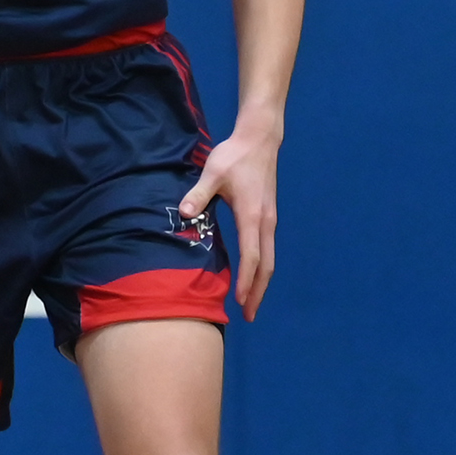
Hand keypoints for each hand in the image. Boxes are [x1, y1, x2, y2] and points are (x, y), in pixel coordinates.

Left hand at [180, 115, 281, 318]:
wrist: (260, 139)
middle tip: (249, 314)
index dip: (246, 280)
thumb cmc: (235, 156)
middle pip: (266, 265)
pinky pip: (266, 249)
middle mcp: (266, 222)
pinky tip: (251, 277)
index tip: (239, 300)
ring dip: (261, 282)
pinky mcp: (267, 216)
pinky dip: (261, 267)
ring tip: (251, 303)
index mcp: (253, 216)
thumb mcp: (213, 172)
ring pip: (269, 258)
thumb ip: (199, 193)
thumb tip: (185, 212)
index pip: (251, 255)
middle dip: (258, 291)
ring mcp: (269, 220)